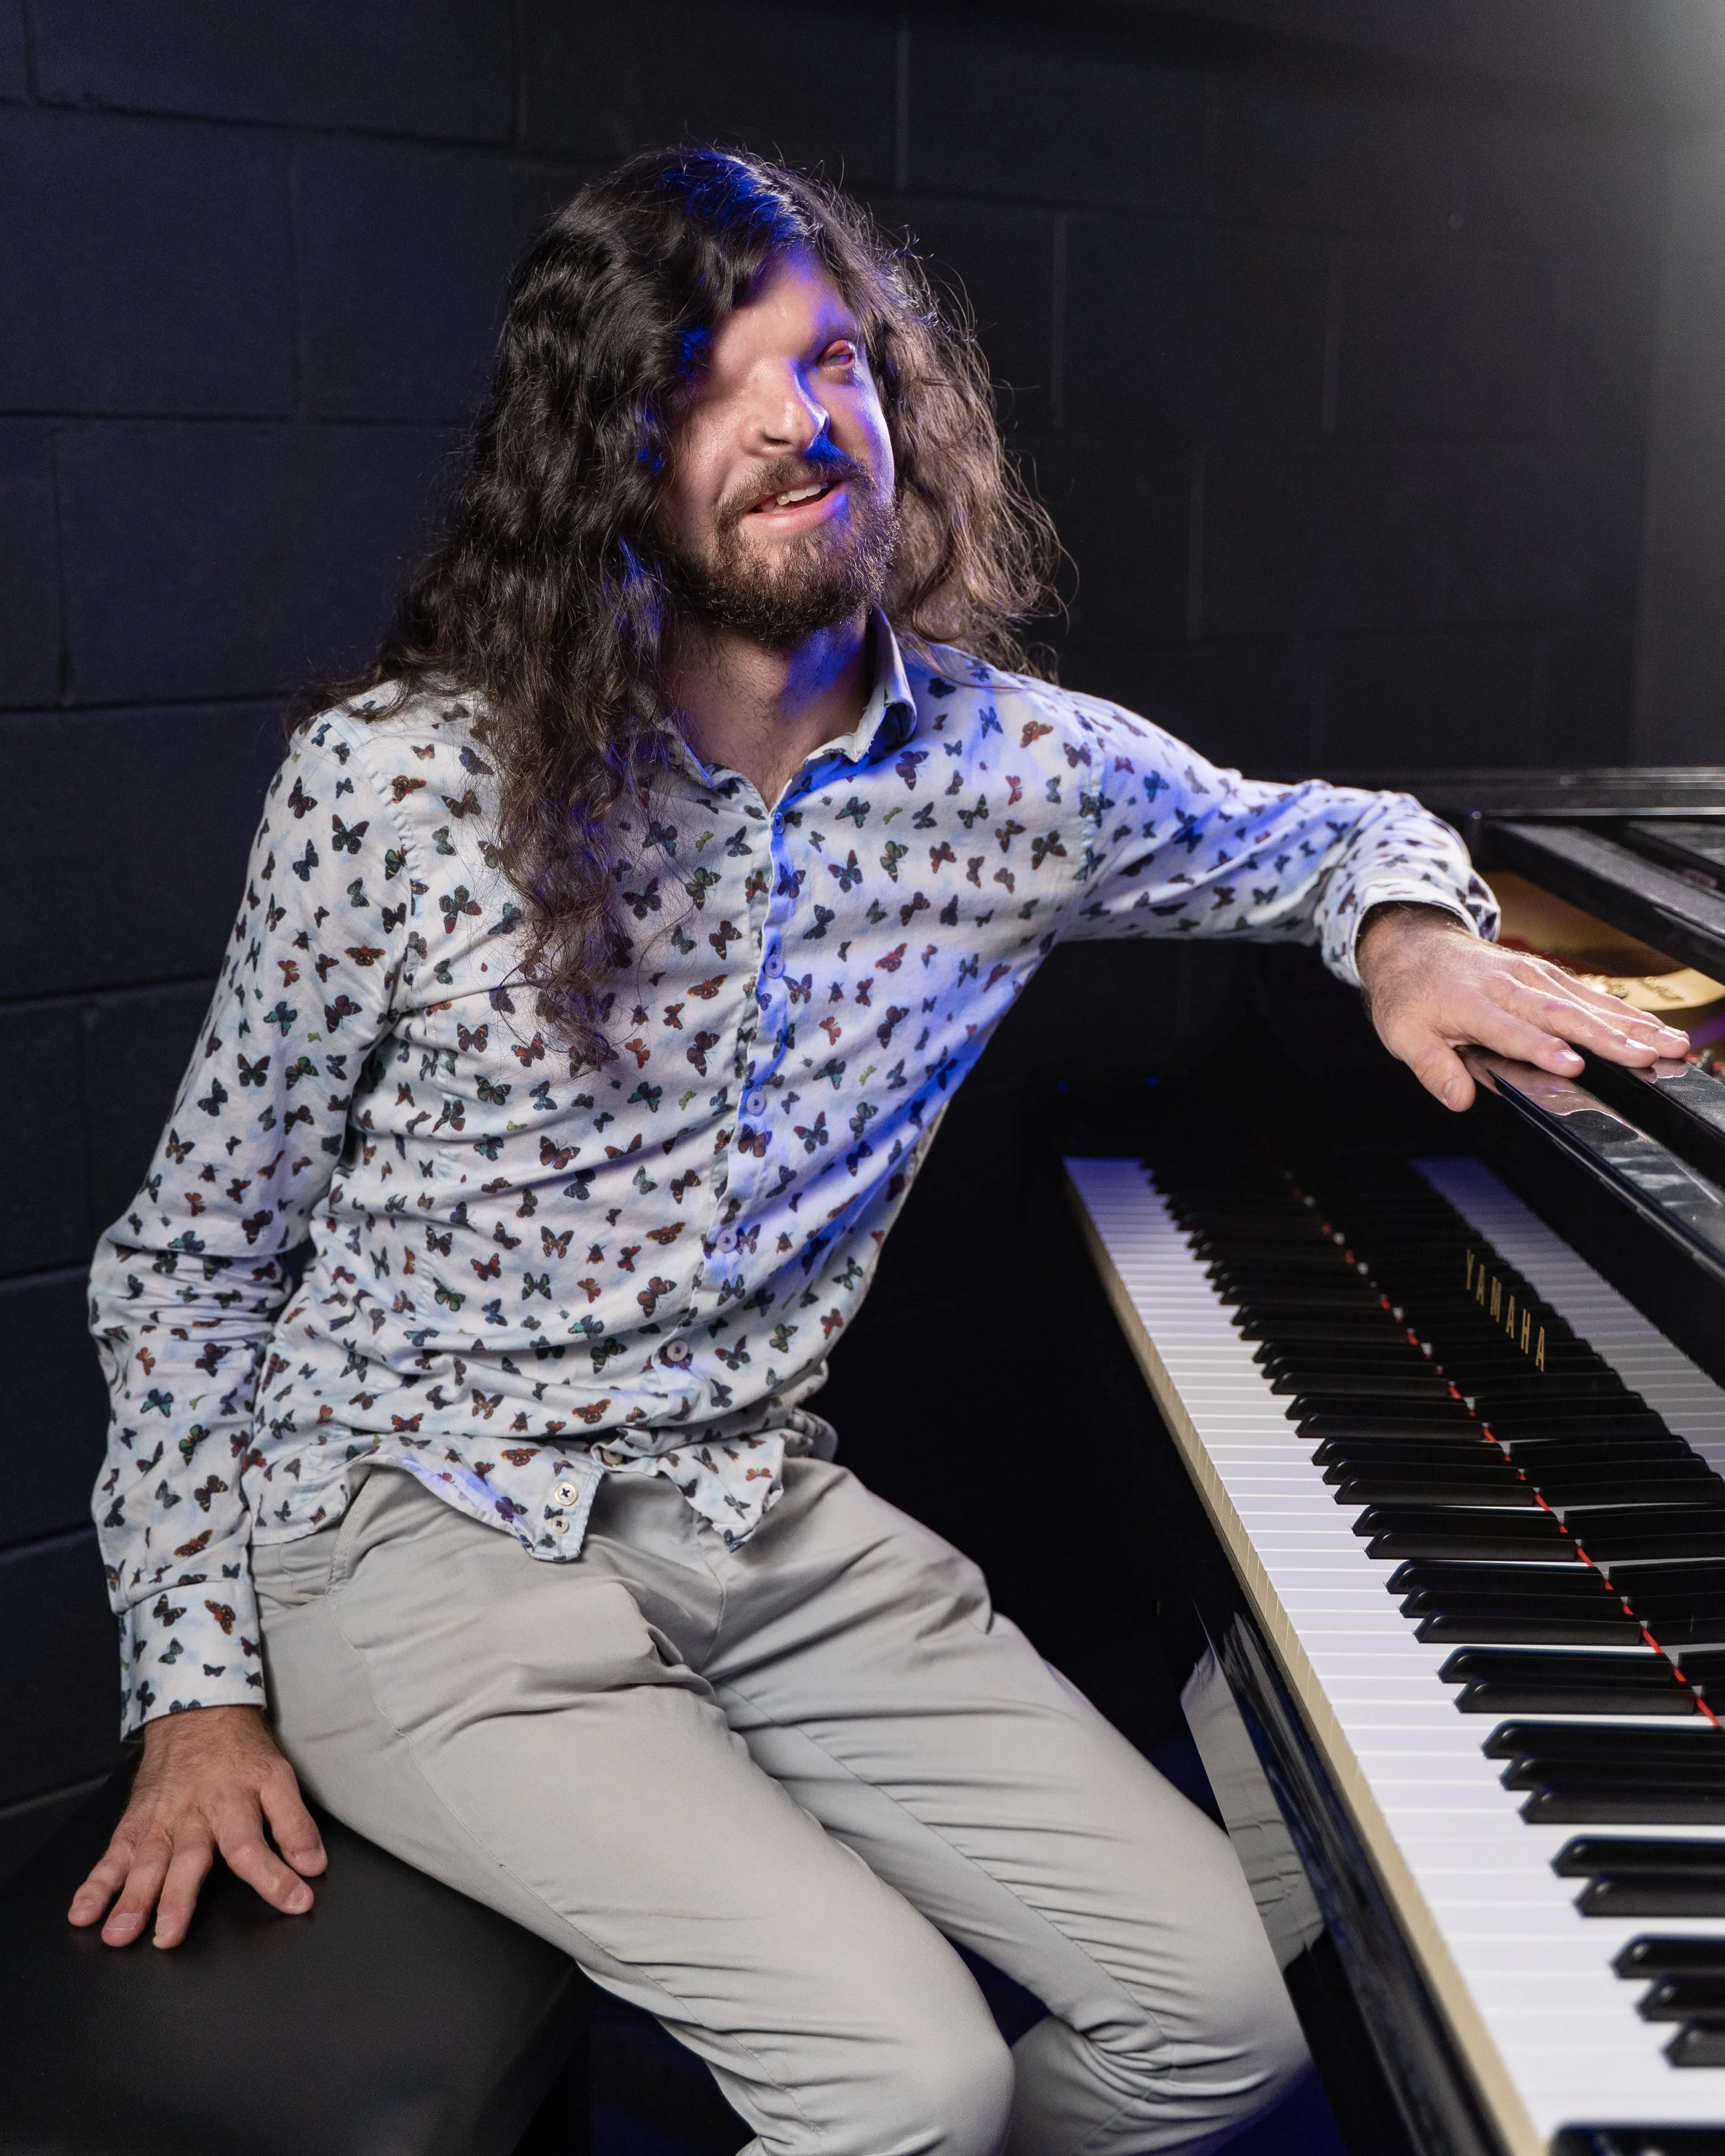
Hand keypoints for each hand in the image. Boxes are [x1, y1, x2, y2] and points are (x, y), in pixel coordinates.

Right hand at [67, 1704, 325, 1948]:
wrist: (197, 1713)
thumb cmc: (240, 1753)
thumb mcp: (277, 1776)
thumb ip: (295, 1823)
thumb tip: (313, 1866)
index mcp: (234, 1802)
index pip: (254, 1843)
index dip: (275, 1876)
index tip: (295, 1901)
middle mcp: (194, 1814)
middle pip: (187, 1858)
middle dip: (176, 1899)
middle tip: (167, 1937)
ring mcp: (160, 1820)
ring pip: (145, 1861)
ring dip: (131, 1898)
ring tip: (119, 1934)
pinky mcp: (134, 1823)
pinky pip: (112, 1855)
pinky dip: (95, 1884)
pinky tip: (82, 1911)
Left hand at [1356, 903, 1690, 1112]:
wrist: (1413, 943)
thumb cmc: (1411, 994)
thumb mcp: (1404, 1035)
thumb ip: (1433, 1068)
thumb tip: (1458, 1099)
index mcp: (1474, 1005)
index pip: (1513, 1030)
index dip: (1543, 1048)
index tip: (1573, 1064)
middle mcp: (1510, 987)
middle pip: (1564, 1014)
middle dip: (1609, 1036)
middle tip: (1649, 1056)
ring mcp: (1533, 977)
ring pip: (1587, 1002)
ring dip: (1631, 1024)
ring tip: (1670, 1044)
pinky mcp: (1547, 974)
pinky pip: (1589, 994)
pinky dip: (1625, 1011)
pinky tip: (1654, 1029)